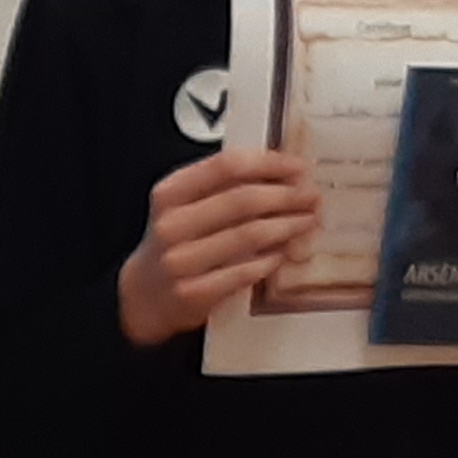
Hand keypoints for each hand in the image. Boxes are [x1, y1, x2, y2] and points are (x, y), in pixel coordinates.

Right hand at [119, 146, 319, 345]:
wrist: (145, 294)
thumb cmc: (175, 243)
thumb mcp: (183, 205)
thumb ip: (221, 186)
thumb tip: (282, 170)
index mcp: (170, 193)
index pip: (227, 165)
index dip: (270, 163)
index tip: (299, 166)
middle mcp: (172, 225)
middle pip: (244, 199)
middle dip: (287, 196)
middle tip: (312, 196)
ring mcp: (180, 261)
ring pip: (249, 235)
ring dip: (287, 226)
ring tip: (306, 221)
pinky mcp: (193, 292)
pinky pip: (244, 271)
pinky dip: (270, 260)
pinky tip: (282, 253)